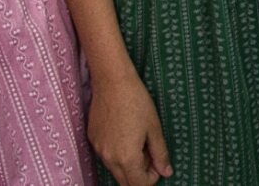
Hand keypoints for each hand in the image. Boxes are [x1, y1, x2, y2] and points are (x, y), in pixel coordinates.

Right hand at [89, 68, 173, 185]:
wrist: (112, 82)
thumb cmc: (137, 102)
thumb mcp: (154, 129)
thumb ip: (160, 154)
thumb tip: (166, 172)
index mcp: (126, 158)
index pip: (138, 184)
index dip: (151, 178)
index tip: (157, 162)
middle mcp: (109, 158)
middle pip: (124, 181)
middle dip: (139, 174)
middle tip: (149, 154)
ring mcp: (98, 149)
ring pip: (114, 169)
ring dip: (128, 165)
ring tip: (138, 141)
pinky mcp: (92, 139)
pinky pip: (106, 156)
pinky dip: (117, 154)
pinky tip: (125, 134)